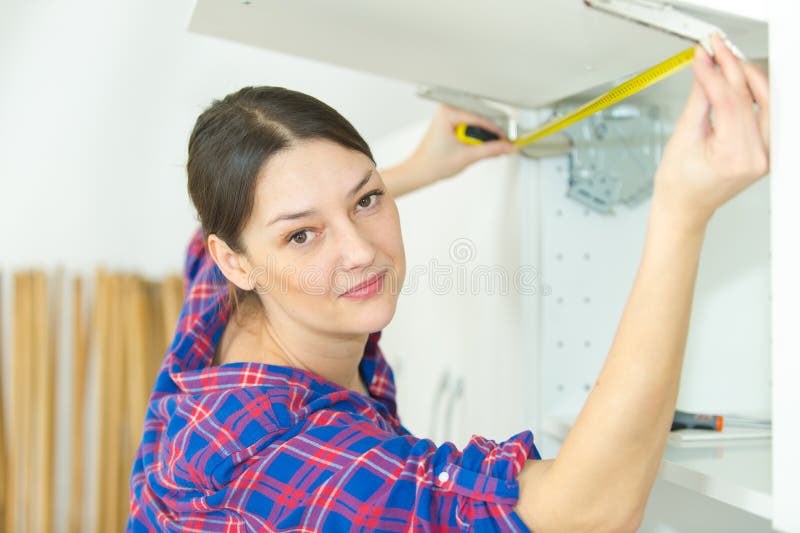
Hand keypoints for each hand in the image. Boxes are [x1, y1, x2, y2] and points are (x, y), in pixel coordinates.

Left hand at [406, 104, 516, 184]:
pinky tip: (483, 145)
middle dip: (492, 132)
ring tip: (495, 146)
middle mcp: (447, 110)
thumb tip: (507, 147)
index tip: (508, 138)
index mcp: (448, 113)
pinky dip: (478, 136)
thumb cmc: (433, 163)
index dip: (496, 130)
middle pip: (480, 117)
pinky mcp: (450, 124)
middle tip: (505, 142)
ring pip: (476, 122)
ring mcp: (448, 116)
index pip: (480, 117)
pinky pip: (470, 125)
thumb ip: (490, 150)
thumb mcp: (467, 157)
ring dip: (485, 135)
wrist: (419, 172)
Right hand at [652, 34, 769, 229]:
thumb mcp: (682, 137)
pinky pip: (764, 111)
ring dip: (744, 76)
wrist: (684, 207)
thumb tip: (704, 70)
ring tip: (724, 61)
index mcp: (735, 157)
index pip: (730, 102)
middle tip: (715, 50)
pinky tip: (736, 80)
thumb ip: (699, 99)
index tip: (703, 56)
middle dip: (732, 68)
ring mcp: (766, 153)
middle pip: (750, 97)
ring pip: (763, 100)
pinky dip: (751, 92)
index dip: (714, 74)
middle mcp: (757, 156)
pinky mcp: (766, 148)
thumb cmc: (679, 185)